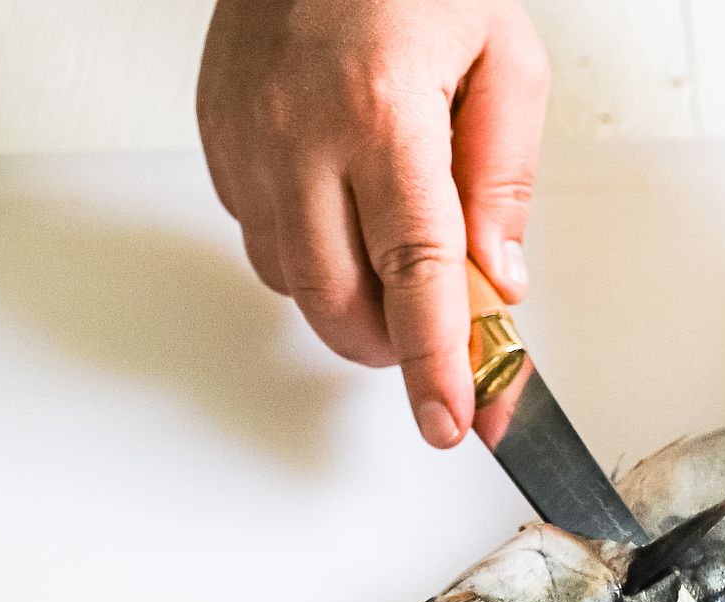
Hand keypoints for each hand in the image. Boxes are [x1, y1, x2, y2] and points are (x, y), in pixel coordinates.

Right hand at [197, 0, 548, 447]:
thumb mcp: (505, 60)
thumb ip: (506, 177)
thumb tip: (499, 278)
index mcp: (385, 115)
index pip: (417, 271)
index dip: (435, 360)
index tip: (449, 419)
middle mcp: (302, 134)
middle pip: (338, 298)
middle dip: (390, 350)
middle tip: (434, 356)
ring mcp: (248, 140)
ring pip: (290, 280)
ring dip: (349, 306)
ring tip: (396, 279)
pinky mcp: (219, 140)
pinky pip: (258, 238)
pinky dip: (307, 259)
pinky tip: (344, 227)